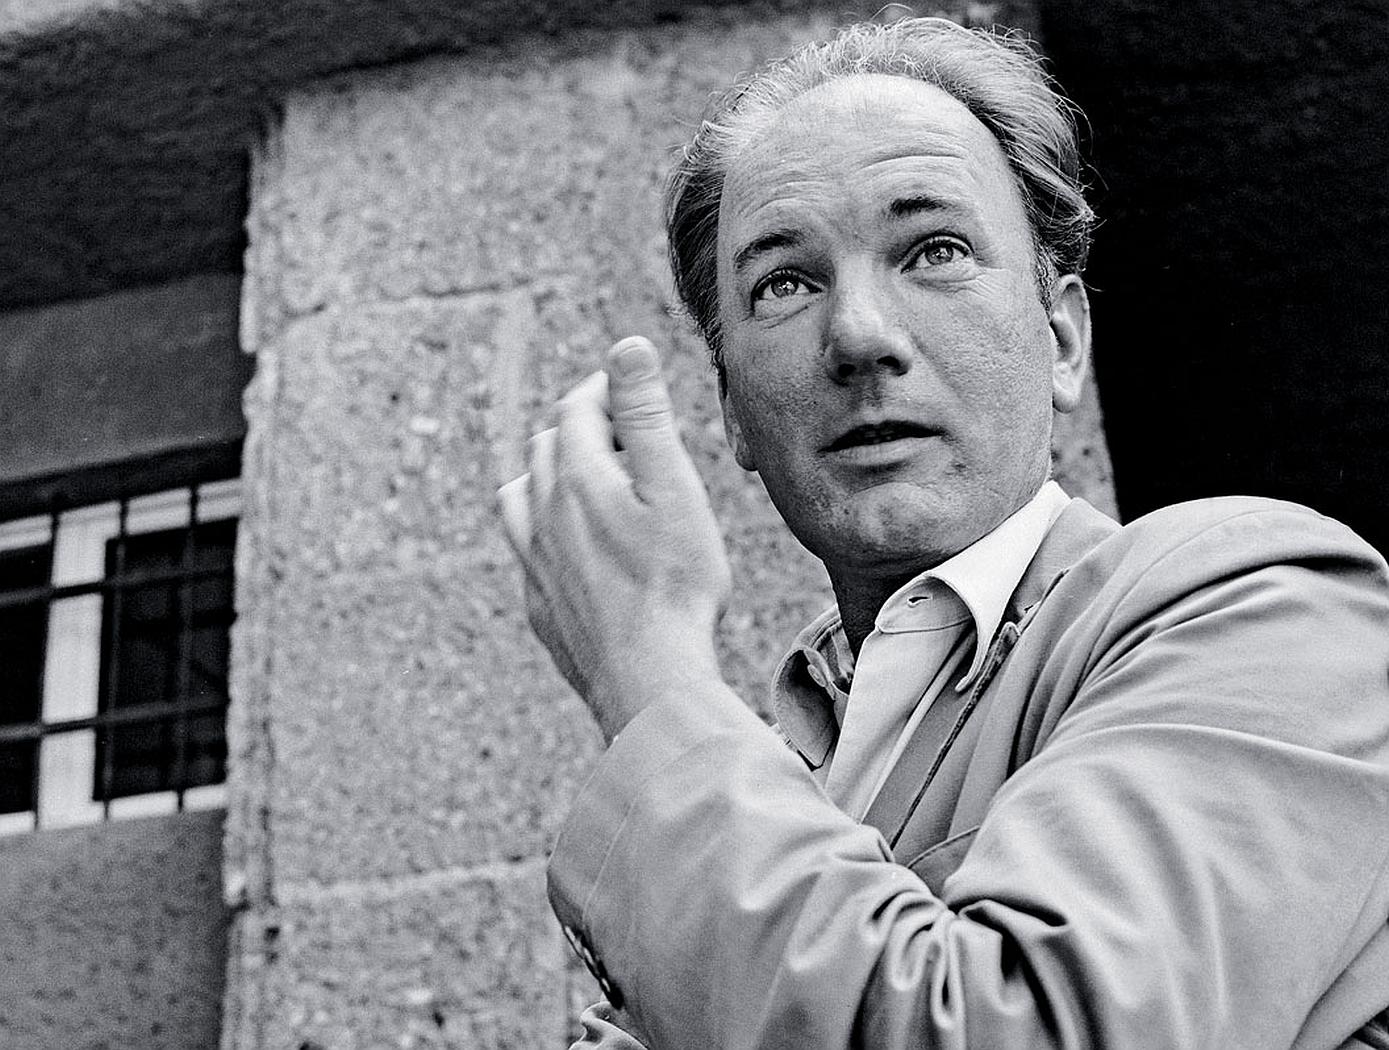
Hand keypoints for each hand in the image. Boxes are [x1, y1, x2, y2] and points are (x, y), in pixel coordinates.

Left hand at [497, 338, 731, 742]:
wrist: (649, 675)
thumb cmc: (674, 582)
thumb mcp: (672, 487)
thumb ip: (645, 416)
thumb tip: (626, 348)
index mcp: (576, 478)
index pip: (576, 409)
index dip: (603, 389)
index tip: (628, 389)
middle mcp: (542, 514)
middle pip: (547, 446)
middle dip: (580, 427)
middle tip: (623, 435)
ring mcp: (535, 561)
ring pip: (520, 495)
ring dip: (548, 474)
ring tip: (584, 480)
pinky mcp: (540, 603)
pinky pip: (525, 548)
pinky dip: (542, 528)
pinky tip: (570, 545)